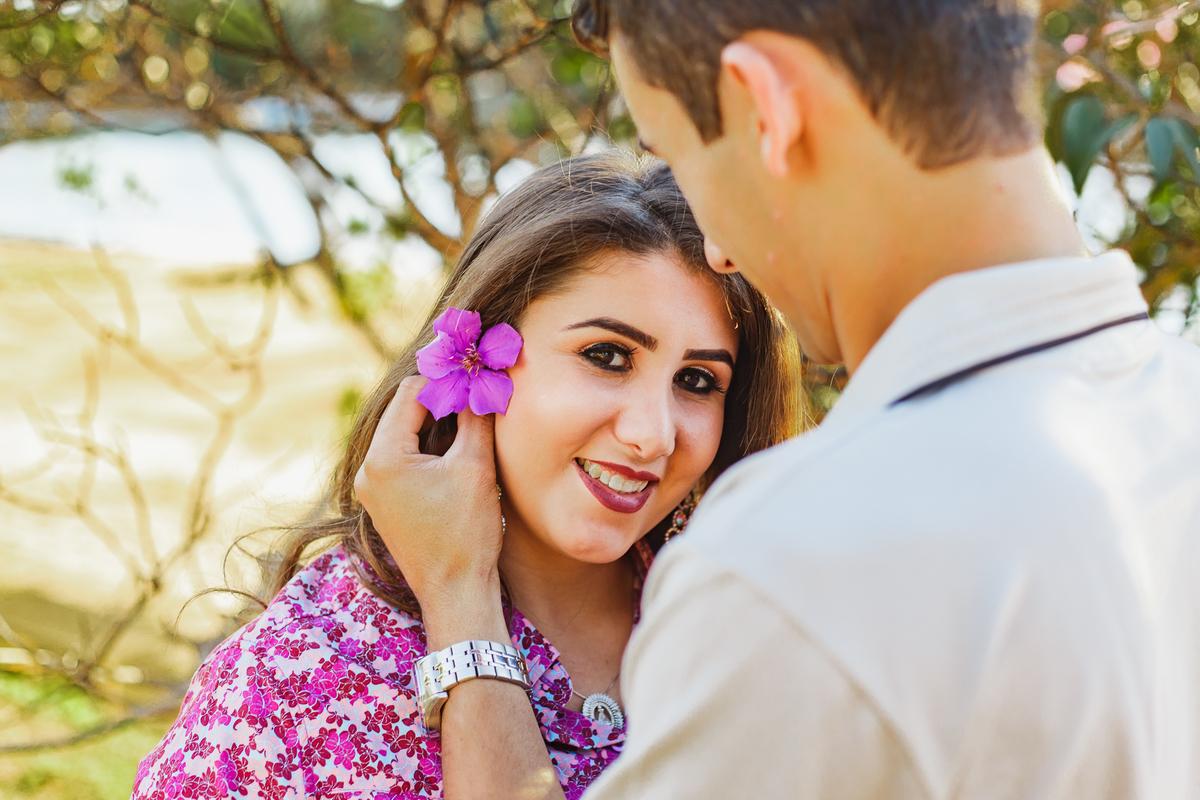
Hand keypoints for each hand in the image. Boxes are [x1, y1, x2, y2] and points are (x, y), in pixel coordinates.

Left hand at [354, 376, 506, 646]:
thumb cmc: (466, 533)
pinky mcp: (384, 503)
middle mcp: (368, 471)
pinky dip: (427, 446)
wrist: (455, 592)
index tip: (474, 376)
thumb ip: (475, 417)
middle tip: (474, 393)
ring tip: (470, 420)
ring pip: (404, 434)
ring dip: (435, 423)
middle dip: (439, 400)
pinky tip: (456, 450)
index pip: (411, 393)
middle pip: (403, 412)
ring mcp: (373, 489)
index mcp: (384, 458)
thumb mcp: (475, 466)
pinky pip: (402, 459)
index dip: (445, 381)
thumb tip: (479, 381)